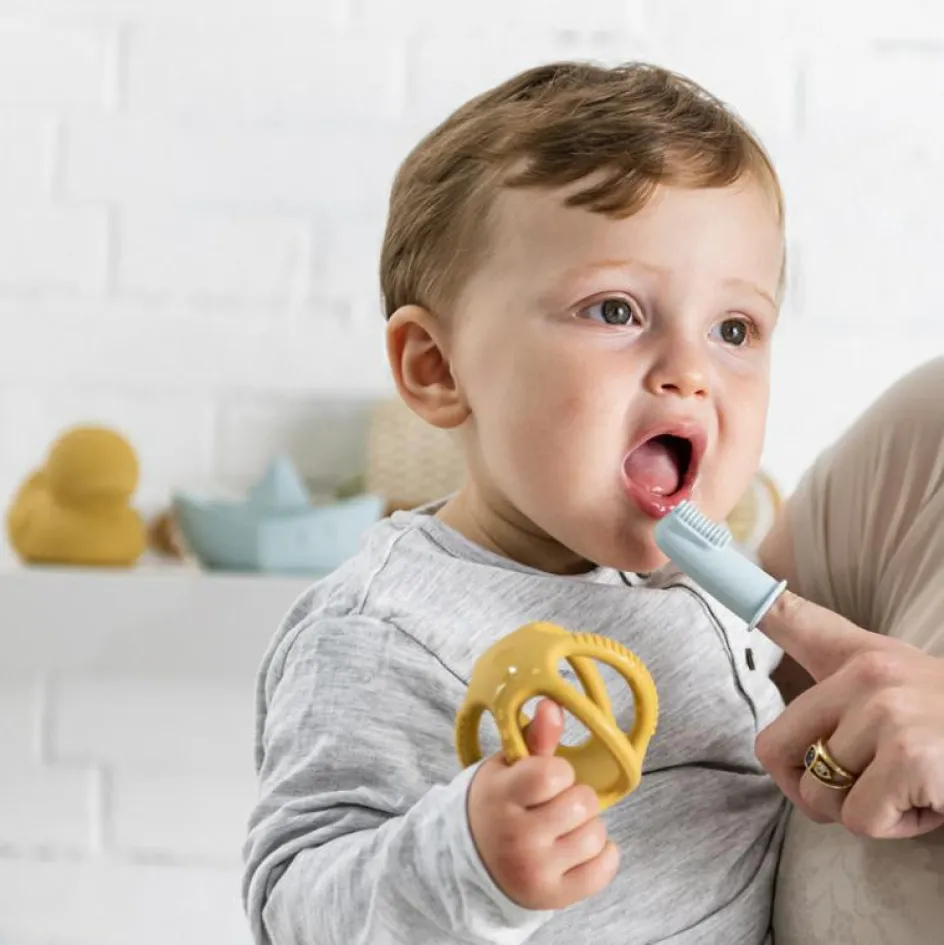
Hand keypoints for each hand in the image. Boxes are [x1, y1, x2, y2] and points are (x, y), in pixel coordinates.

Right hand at [467, 699, 618, 909]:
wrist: (471, 863)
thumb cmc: (497, 804)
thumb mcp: (507, 769)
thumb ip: (535, 739)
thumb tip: (553, 705)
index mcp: (501, 798)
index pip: (553, 774)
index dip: (559, 771)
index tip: (547, 779)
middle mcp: (517, 839)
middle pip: (582, 803)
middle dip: (576, 796)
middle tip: (556, 803)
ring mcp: (536, 872)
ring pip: (596, 834)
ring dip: (587, 825)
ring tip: (565, 826)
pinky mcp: (554, 897)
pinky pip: (605, 868)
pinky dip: (602, 854)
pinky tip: (580, 848)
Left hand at [755, 590, 943, 838]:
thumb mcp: (899, 692)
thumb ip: (841, 692)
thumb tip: (783, 716)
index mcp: (859, 656)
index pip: (787, 616)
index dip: (733, 584)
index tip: (695, 554)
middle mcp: (867, 674)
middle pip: (775, 748)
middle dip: (810, 788)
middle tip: (863, 787)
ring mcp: (887, 711)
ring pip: (817, 792)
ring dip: (863, 810)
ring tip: (911, 785)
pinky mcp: (909, 754)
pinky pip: (860, 819)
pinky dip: (895, 828)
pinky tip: (932, 800)